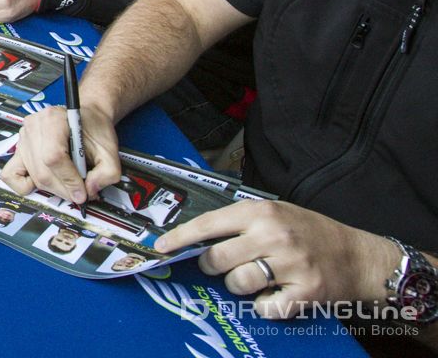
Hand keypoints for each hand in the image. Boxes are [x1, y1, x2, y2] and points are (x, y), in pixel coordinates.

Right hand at [0, 102, 120, 203]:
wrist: (87, 118)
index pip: (54, 157)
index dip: (69, 180)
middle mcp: (34, 126)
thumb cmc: (94, 129)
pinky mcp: (19, 149)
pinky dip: (25, 185)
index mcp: (54, 119)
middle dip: (64, 190)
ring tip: (69, 184)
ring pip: (33, 176)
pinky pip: (11, 174)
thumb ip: (107, 172)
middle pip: (43, 171)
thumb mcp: (110, 149)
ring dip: (54, 189)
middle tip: (80, 194)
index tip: (82, 193)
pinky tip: (45, 181)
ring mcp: (23, 138)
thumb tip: (89, 190)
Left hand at [155, 200, 400, 317]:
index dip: (180, 237)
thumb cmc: (310, 232)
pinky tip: (278, 293)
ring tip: (258, 277)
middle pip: (216, 259)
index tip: (160, 246)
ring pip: (237, 284)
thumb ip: (240, 220)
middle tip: (225, 265)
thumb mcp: (276, 212)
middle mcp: (274, 235)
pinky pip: (265, 308)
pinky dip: (266, 305)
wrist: (358, 256)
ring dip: (240, 286)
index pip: (208, 224)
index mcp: (261, 212)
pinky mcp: (305, 292)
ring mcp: (291, 265)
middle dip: (213, 266)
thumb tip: (197, 234)